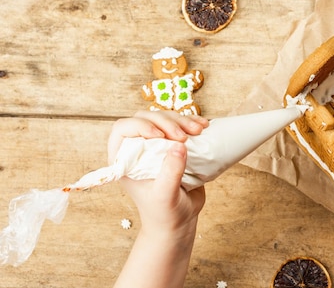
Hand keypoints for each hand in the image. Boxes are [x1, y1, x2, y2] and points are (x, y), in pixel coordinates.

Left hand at [108, 110, 208, 234]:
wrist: (179, 221)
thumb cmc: (164, 213)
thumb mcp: (165, 195)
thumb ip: (170, 172)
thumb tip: (179, 146)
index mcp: (124, 160)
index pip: (123, 129)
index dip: (140, 125)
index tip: (160, 136)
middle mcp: (138, 149)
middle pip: (147, 118)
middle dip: (168, 122)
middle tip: (184, 137)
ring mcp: (156, 145)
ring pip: (166, 118)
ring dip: (183, 120)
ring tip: (199, 130)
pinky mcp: (174, 145)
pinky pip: (181, 125)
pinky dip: (192, 122)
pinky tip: (204, 126)